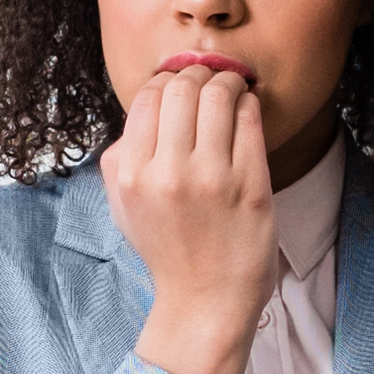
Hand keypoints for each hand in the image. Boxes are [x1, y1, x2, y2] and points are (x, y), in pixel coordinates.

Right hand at [108, 56, 278, 373]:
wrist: (205, 301)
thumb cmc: (167, 248)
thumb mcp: (123, 205)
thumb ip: (122, 155)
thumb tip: (148, 104)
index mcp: (133, 175)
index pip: (149, 97)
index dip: (166, 80)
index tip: (180, 83)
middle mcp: (169, 173)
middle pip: (183, 88)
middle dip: (198, 72)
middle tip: (208, 77)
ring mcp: (213, 179)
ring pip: (219, 95)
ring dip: (226, 80)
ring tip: (230, 87)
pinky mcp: (251, 185)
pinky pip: (250, 119)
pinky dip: (248, 102)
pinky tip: (246, 106)